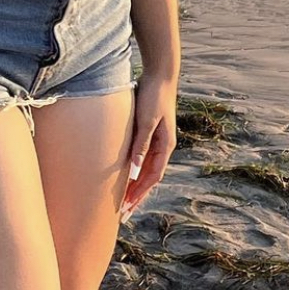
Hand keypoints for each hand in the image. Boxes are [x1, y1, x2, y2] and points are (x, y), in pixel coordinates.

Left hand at [121, 73, 176, 221]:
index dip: (139, 194)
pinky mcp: (148, 132)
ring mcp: (156, 140)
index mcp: (166, 146)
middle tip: (122, 214)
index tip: (126, 208)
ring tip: (122, 201)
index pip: (152, 177)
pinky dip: (134, 170)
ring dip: (135, 186)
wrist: (159, 75)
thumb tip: (136, 172)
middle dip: (136, 196)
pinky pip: (141, 158)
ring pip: (145, 170)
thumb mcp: (147, 121)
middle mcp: (162, 146)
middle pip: (149, 178)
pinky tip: (124, 176)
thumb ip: (141, 146)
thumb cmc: (153, 96)